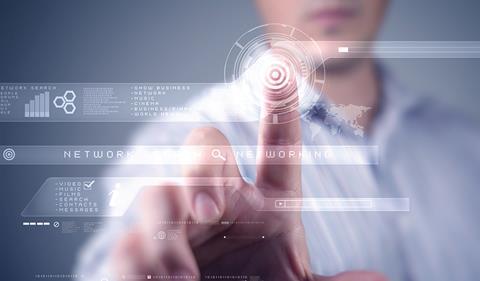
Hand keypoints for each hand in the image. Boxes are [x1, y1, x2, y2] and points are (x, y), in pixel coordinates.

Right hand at [112, 80, 385, 280]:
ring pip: (155, 193)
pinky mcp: (140, 255)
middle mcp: (219, 202)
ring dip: (164, 232)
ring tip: (183, 279)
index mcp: (267, 204)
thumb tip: (375, 279)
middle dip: (201, 165)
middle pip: (203, 148)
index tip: (282, 70)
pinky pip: (128, 242)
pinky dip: (140, 263)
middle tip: (206, 208)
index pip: (277, 147)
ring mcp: (176, 225)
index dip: (279, 107)